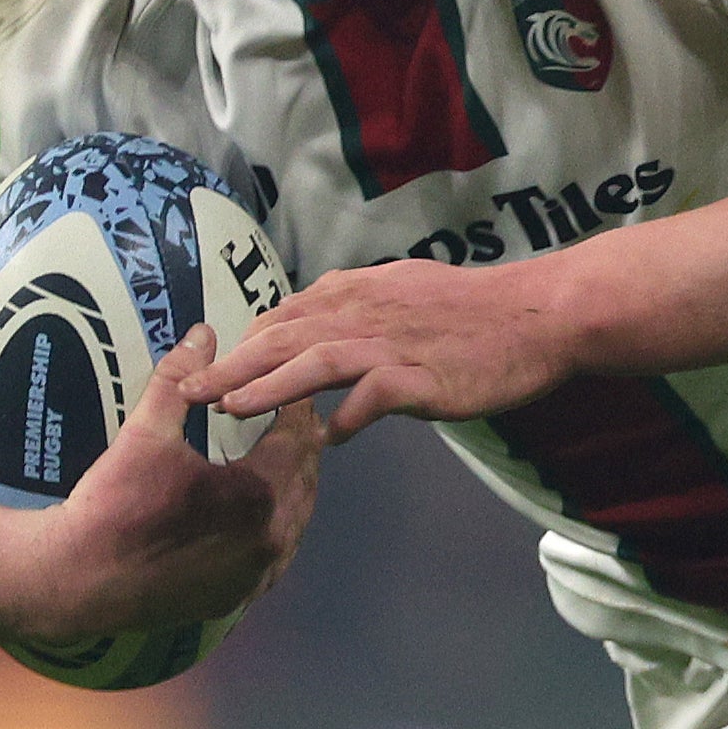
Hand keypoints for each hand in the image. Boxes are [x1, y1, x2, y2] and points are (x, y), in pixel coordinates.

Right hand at [27, 328, 318, 633]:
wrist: (76, 580)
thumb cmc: (112, 504)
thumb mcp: (145, 433)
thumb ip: (179, 380)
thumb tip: (201, 331)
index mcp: (259, 494)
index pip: (298, 439)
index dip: (295, 410)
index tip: (288, 389)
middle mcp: (271, 539)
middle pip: (306, 480)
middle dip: (298, 447)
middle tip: (287, 420)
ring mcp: (257, 575)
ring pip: (296, 521)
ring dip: (292, 488)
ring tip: (278, 460)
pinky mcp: (239, 598)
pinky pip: (276, 557)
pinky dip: (275, 529)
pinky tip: (261, 514)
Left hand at [182, 259, 582, 446]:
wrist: (540, 313)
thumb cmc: (476, 308)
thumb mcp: (405, 290)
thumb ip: (358, 308)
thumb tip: (317, 328)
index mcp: (358, 292)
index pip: (284, 316)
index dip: (243, 344)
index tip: (210, 369)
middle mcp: (366, 312)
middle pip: (284, 335)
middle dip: (232, 364)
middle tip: (187, 391)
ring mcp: (394, 344)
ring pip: (316, 360)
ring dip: (268, 386)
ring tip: (230, 409)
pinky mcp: (422, 377)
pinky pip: (373, 397)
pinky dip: (346, 416)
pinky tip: (328, 438)